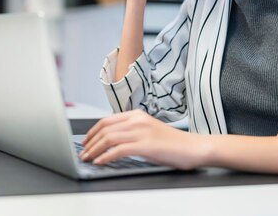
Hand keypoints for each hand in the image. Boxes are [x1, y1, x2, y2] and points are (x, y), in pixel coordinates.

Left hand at [79, 110, 209, 168]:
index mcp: (136, 115)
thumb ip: (132, 131)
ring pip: (109, 138)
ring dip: (94, 150)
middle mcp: (137, 120)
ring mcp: (141, 131)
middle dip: (90, 142)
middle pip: (104, 129)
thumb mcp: (148, 131)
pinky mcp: (145, 145)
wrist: (194, 147)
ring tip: (87, 158)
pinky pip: (118, 150)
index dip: (92, 132)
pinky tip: (100, 162)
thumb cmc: (173, 142)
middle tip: (83, 153)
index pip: (106, 120)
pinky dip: (106, 156)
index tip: (86, 141)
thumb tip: (111, 141)